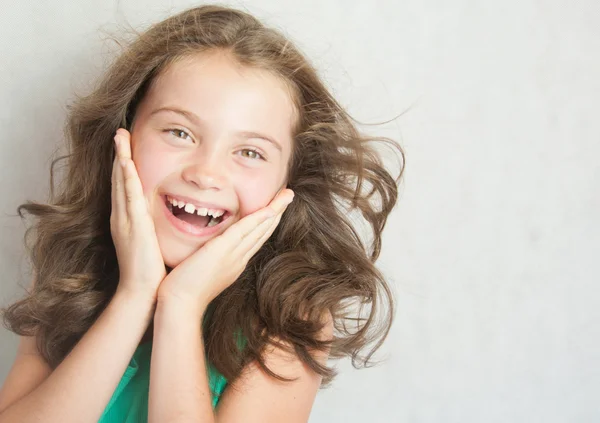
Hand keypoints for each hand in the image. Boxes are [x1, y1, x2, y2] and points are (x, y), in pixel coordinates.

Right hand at [111, 128, 165, 301]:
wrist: (141, 292)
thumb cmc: (149, 270)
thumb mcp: (151, 243)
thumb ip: (154, 228)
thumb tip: (166, 219)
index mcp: (128, 220)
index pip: (126, 187)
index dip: (125, 166)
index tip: (127, 147)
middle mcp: (122, 216)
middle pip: (120, 179)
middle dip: (119, 155)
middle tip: (120, 133)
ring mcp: (125, 219)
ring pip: (122, 182)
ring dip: (120, 157)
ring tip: (120, 136)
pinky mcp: (132, 225)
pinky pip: (128, 195)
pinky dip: (126, 177)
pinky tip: (125, 161)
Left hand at [156, 188, 294, 311]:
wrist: (179, 305)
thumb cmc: (184, 290)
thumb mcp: (201, 270)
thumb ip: (208, 257)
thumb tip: (205, 247)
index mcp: (235, 262)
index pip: (255, 238)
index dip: (266, 222)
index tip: (275, 207)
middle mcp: (239, 258)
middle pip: (263, 232)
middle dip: (277, 212)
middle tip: (289, 195)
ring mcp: (233, 255)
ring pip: (259, 229)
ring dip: (275, 210)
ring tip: (288, 194)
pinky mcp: (222, 251)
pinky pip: (244, 231)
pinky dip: (259, 219)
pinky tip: (270, 209)